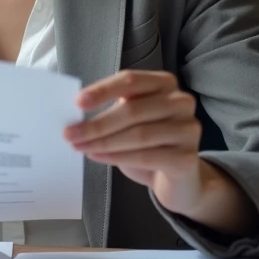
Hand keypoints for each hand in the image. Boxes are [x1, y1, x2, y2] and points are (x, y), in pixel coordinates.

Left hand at [64, 70, 203, 213]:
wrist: (179, 177)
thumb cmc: (149, 143)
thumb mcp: (129, 119)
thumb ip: (111, 109)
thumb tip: (76, 115)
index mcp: (163, 83)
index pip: (130, 80)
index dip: (103, 90)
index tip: (78, 103)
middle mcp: (180, 102)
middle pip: (132, 110)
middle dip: (97, 124)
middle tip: (70, 134)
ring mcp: (188, 129)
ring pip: (138, 135)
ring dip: (103, 142)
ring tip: (80, 147)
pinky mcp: (187, 158)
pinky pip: (146, 156)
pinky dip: (117, 157)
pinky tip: (98, 157)